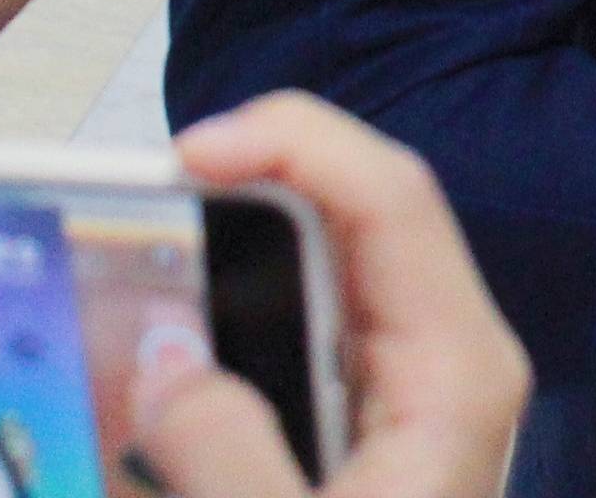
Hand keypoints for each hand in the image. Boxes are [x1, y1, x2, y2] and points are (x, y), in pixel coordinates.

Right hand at [127, 92, 529, 497]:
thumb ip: (224, 452)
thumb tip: (164, 360)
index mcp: (457, 372)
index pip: (394, 198)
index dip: (296, 143)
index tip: (189, 153)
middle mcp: (448, 357)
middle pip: (358, 212)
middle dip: (253, 179)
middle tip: (139, 194)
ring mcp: (414, 384)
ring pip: (328, 263)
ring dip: (238, 241)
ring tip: (138, 244)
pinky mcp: (374, 419)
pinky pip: (308, 323)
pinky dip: (239, 307)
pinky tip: (172, 332)